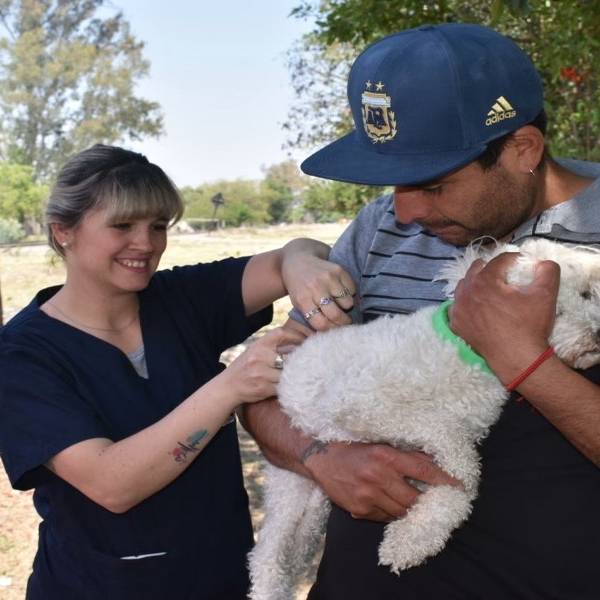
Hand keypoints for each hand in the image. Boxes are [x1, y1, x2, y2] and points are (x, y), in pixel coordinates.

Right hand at [222, 327, 305, 404]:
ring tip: (304, 373)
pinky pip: (283, 386)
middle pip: (289, 355)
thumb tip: (299, 343)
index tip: (308, 340)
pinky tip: (292, 384)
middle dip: (300, 358)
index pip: (281, 334)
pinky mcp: (263, 387)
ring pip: (288, 372)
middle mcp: (259, 356)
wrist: (227, 386)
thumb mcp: (255, 350)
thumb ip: (272, 346)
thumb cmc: (245, 367)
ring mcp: (261, 373)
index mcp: (259, 344)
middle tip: (312, 359)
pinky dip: (288, 385)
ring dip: (296, 374)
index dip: (297, 335)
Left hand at [281, 253, 355, 330]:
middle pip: (336, 315)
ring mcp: (328, 278)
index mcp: (303, 300)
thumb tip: (332, 333)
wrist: (298, 260)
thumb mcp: (298, 302)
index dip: (330, 330)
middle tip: (346, 323)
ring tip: (340, 303)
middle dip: (344, 323)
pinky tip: (340, 290)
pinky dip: (349, 293)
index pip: (321, 324)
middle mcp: (316, 288)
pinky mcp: (338, 270)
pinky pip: (352, 289)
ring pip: (348, 303)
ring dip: (346, 306)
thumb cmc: (298, 287)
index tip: (335, 331)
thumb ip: (312, 317)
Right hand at [304, 442, 459, 521]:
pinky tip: (391, 504)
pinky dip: (391, 512)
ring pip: (401, 511)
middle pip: (414, 498)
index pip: (423, 469)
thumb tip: (432, 460)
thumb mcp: (379, 443)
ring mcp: (368, 495)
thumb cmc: (352, 447)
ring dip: (411, 510)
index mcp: (385, 456)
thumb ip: (403, 453)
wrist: (321, 458)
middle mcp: (378, 476)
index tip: (459, 487)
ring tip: (418, 506)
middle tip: (439, 503)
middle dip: (428, 502)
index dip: (443, 480)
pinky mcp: (359, 509)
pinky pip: (384, 517)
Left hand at [450, 252, 559, 383]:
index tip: (521, 262)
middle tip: (503, 273)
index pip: (498, 260)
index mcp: (485, 281)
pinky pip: (457, 306)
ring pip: (463, 286)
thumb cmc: (529, 325)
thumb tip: (543, 262)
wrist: (517, 358)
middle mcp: (466, 292)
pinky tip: (476, 306)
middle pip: (476, 269)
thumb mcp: (545, 294)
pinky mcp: (456, 324)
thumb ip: (547, 271)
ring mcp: (458, 309)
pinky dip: (466, 302)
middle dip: (490, 267)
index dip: (512, 258)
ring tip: (488, 287)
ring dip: (475, 282)